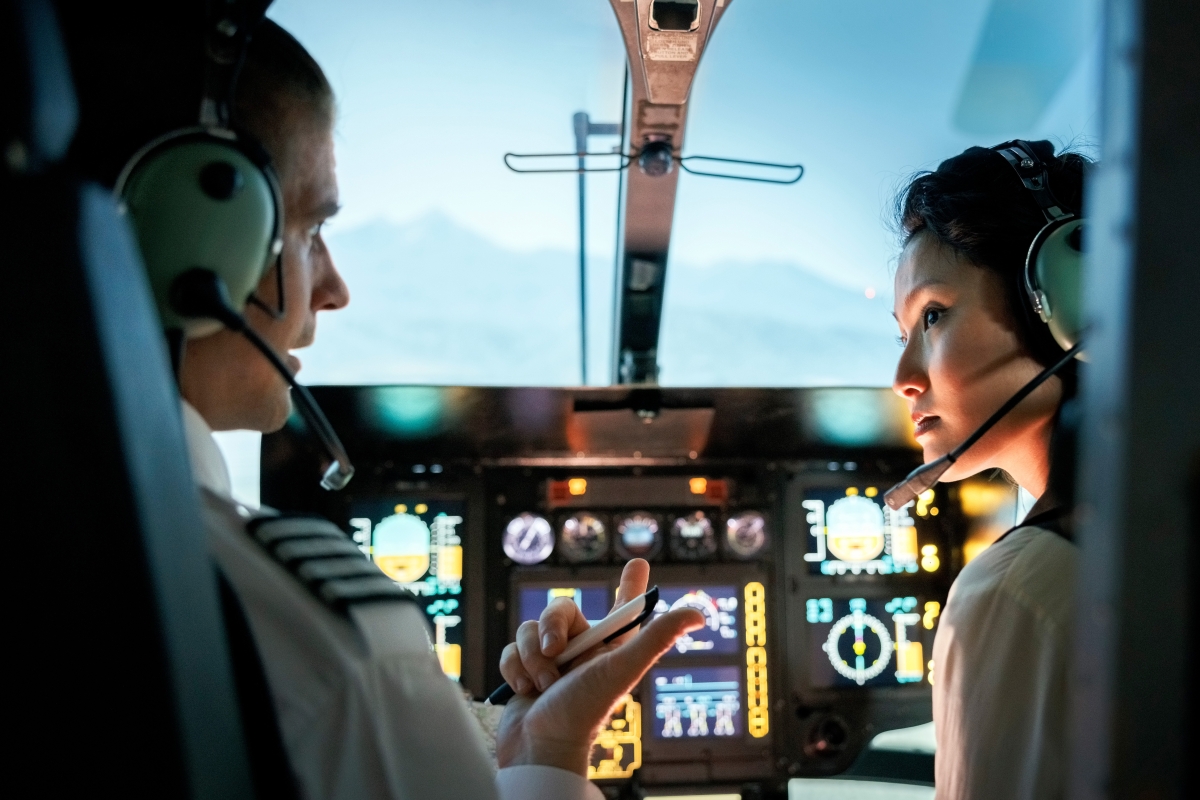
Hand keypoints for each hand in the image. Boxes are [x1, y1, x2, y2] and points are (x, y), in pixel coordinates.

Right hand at [495, 559, 702, 774]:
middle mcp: (581, 651)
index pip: (624, 608)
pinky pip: (511, 651)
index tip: (638, 563)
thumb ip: (657, 638)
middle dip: (551, 627)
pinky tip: (525, 691)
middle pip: (560, 610)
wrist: (540, 748)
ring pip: (529, 630)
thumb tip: (699, 613)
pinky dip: (514, 669)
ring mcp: (550, 662)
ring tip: (543, 685)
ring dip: (531, 657)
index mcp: (609, 647)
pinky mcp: (524, 672)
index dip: (631, 585)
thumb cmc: (584, 712)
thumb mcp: (623, 669)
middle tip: (554, 651)